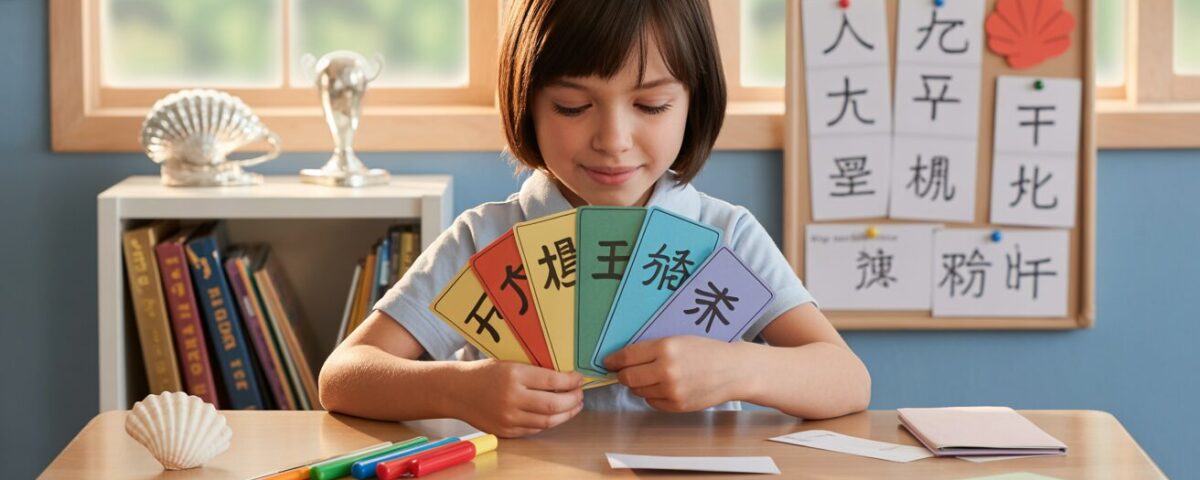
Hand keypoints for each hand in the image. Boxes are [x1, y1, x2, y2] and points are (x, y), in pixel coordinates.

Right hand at [454, 360, 584, 437]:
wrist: (456, 391)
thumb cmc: (484, 373)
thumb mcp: (509, 362)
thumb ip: (534, 371)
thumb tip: (564, 377)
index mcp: (514, 375)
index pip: (553, 381)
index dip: (571, 381)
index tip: (579, 378)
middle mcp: (512, 397)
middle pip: (553, 404)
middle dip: (573, 399)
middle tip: (580, 394)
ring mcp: (508, 417)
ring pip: (547, 420)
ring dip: (565, 414)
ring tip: (573, 406)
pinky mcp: (505, 431)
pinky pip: (534, 429)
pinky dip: (548, 422)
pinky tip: (554, 415)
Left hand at [604, 336, 749, 411]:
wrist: (733, 370)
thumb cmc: (706, 351)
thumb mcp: (678, 340)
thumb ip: (652, 349)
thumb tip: (623, 359)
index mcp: (665, 347)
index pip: (627, 356)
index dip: (613, 360)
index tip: (608, 362)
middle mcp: (666, 370)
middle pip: (628, 377)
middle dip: (623, 375)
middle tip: (624, 372)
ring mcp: (671, 390)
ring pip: (639, 391)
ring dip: (639, 386)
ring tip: (652, 377)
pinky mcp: (677, 406)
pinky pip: (652, 402)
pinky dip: (653, 396)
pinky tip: (664, 387)